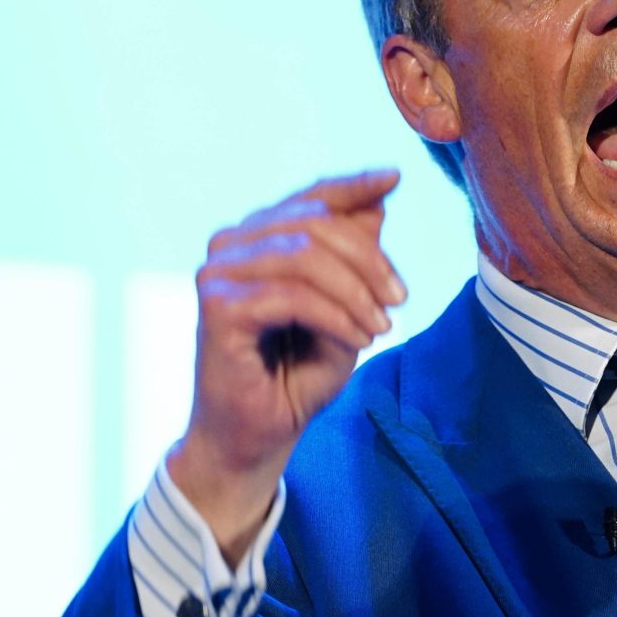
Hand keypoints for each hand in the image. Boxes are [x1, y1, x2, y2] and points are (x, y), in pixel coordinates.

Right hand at [168, 168, 405, 562]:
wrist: (257, 438)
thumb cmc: (295, 376)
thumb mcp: (343, 308)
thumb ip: (354, 258)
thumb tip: (379, 201)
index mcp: (257, 238)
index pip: (310, 198)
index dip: (353, 186)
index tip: (394, 177)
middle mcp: (230, 245)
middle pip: (313, 223)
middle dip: (368, 259)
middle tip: (399, 301)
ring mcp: (217, 273)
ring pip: (305, 257)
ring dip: (356, 293)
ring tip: (380, 328)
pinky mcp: (218, 307)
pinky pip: (293, 296)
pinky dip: (336, 317)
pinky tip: (358, 339)